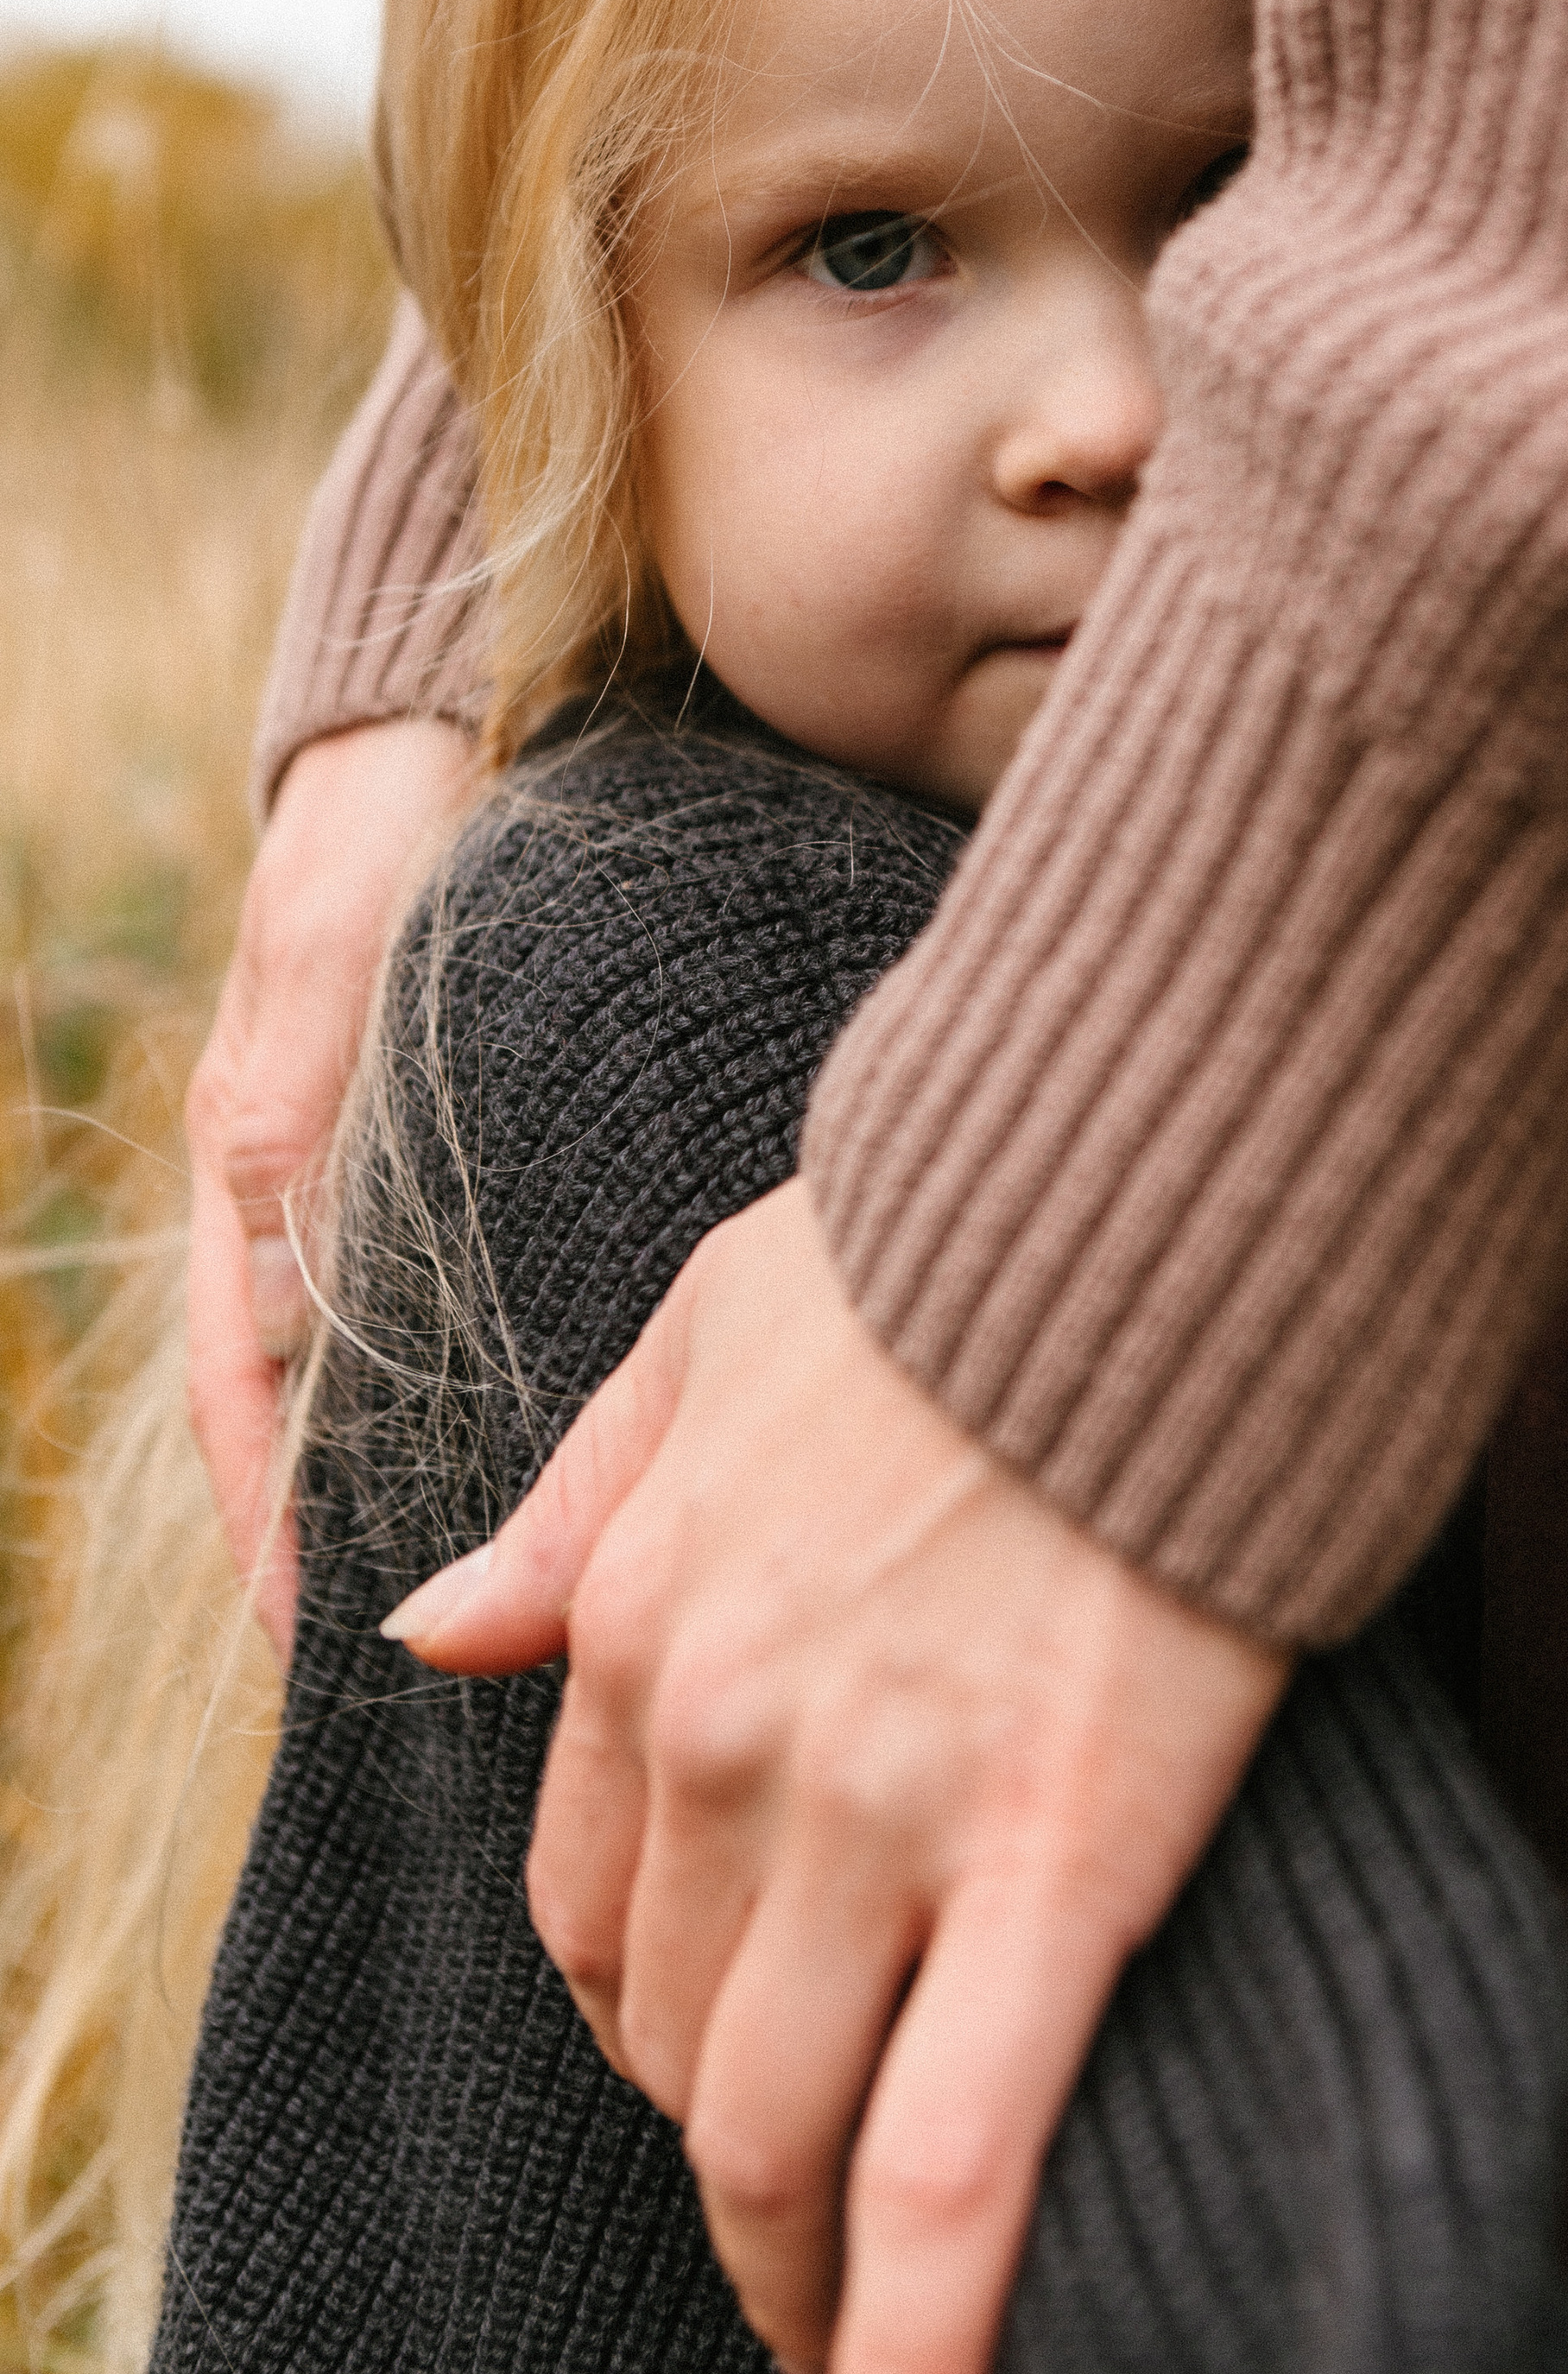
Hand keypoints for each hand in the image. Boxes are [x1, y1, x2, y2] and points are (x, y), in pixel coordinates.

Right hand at [186, 715, 473, 1651]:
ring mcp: (360, 1158)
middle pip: (300, 1393)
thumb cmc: (378, 837)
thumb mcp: (329, 974)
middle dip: (330, 1520)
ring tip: (466, 1572)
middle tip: (400, 1647)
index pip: (244, 1388)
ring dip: (396, 1458)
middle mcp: (293, 1181)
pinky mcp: (432, 1132)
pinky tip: (518, 1423)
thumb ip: (300, 1124)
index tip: (304, 1638)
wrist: (431, 726)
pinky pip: (423, 1282)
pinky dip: (444, 1369)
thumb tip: (283, 1313)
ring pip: (366, 1350)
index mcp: (246, 1164)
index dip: (267, 1518)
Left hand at [385, 1180, 1286, 2373]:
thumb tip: (422, 1629)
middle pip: (679, 2044)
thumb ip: (569, 1501)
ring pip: (787, 2131)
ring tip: (841, 2364)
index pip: (591, 1906)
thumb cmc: (951, 1249)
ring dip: (792, 2282)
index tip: (716, 2060)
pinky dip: (925, 2345)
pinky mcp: (1056, 1865)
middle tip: (794, 2229)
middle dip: (721, 2166)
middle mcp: (727, 1736)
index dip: (648, 2015)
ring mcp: (883, 1814)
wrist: (1155, 1203)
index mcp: (639, 1617)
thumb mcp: (701, 1331)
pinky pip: (960, 2166)